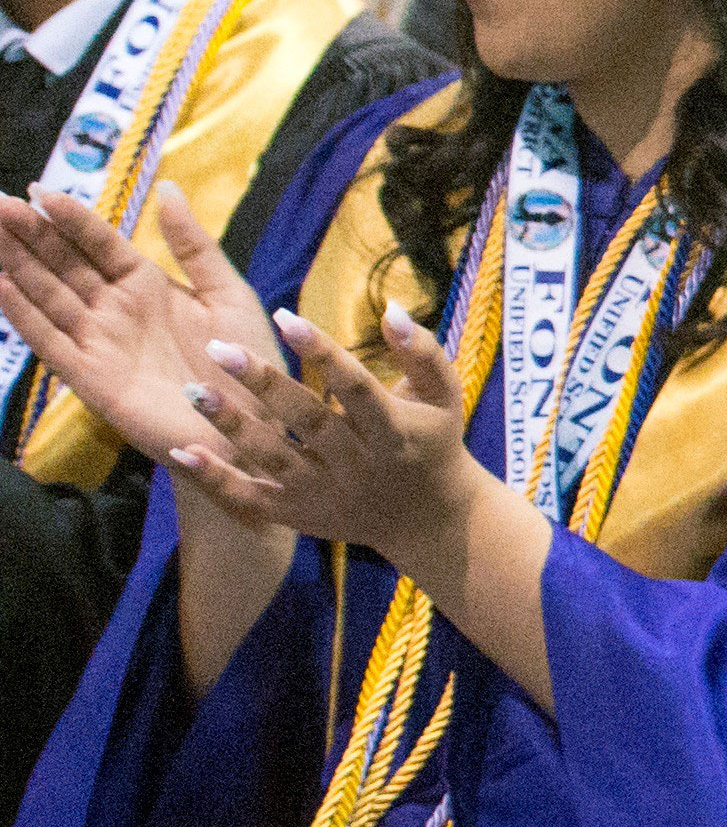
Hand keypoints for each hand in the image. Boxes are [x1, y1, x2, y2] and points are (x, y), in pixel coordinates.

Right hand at [0, 180, 286, 472]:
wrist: (252, 429)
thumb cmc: (246, 362)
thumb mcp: (229, 293)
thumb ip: (194, 245)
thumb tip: (166, 188)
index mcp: (146, 285)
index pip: (97, 243)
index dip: (69, 218)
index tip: (37, 190)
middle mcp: (115, 310)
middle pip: (61, 264)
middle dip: (27, 234)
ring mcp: (99, 343)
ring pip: (46, 296)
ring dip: (15, 266)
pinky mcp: (92, 378)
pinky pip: (50, 342)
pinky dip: (23, 315)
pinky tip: (0, 286)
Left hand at [174, 300, 496, 574]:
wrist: (428, 519)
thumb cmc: (434, 442)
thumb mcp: (445, 396)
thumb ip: (421, 352)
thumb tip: (390, 307)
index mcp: (395, 432)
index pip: (356, 388)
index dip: (322, 352)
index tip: (284, 317)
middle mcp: (359, 466)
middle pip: (307, 421)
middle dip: (263, 384)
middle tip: (218, 347)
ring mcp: (325, 495)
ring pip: (273, 458)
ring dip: (231, 425)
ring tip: (192, 389)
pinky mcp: (299, 516)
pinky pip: (252, 501)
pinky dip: (215, 480)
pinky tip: (182, 452)